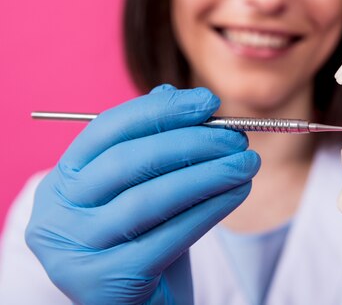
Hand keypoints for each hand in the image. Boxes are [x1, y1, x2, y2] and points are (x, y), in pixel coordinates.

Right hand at [26, 85, 259, 304]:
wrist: (146, 304)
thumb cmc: (145, 239)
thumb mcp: (145, 188)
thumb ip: (156, 143)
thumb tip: (184, 96)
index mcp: (61, 181)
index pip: (108, 130)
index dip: (161, 111)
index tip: (209, 101)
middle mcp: (56, 214)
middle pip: (128, 162)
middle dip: (191, 143)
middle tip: (237, 138)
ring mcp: (76, 252)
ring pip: (150, 199)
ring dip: (207, 175)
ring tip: (246, 163)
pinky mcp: (107, 283)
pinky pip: (167, 236)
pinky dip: (209, 209)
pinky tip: (236, 193)